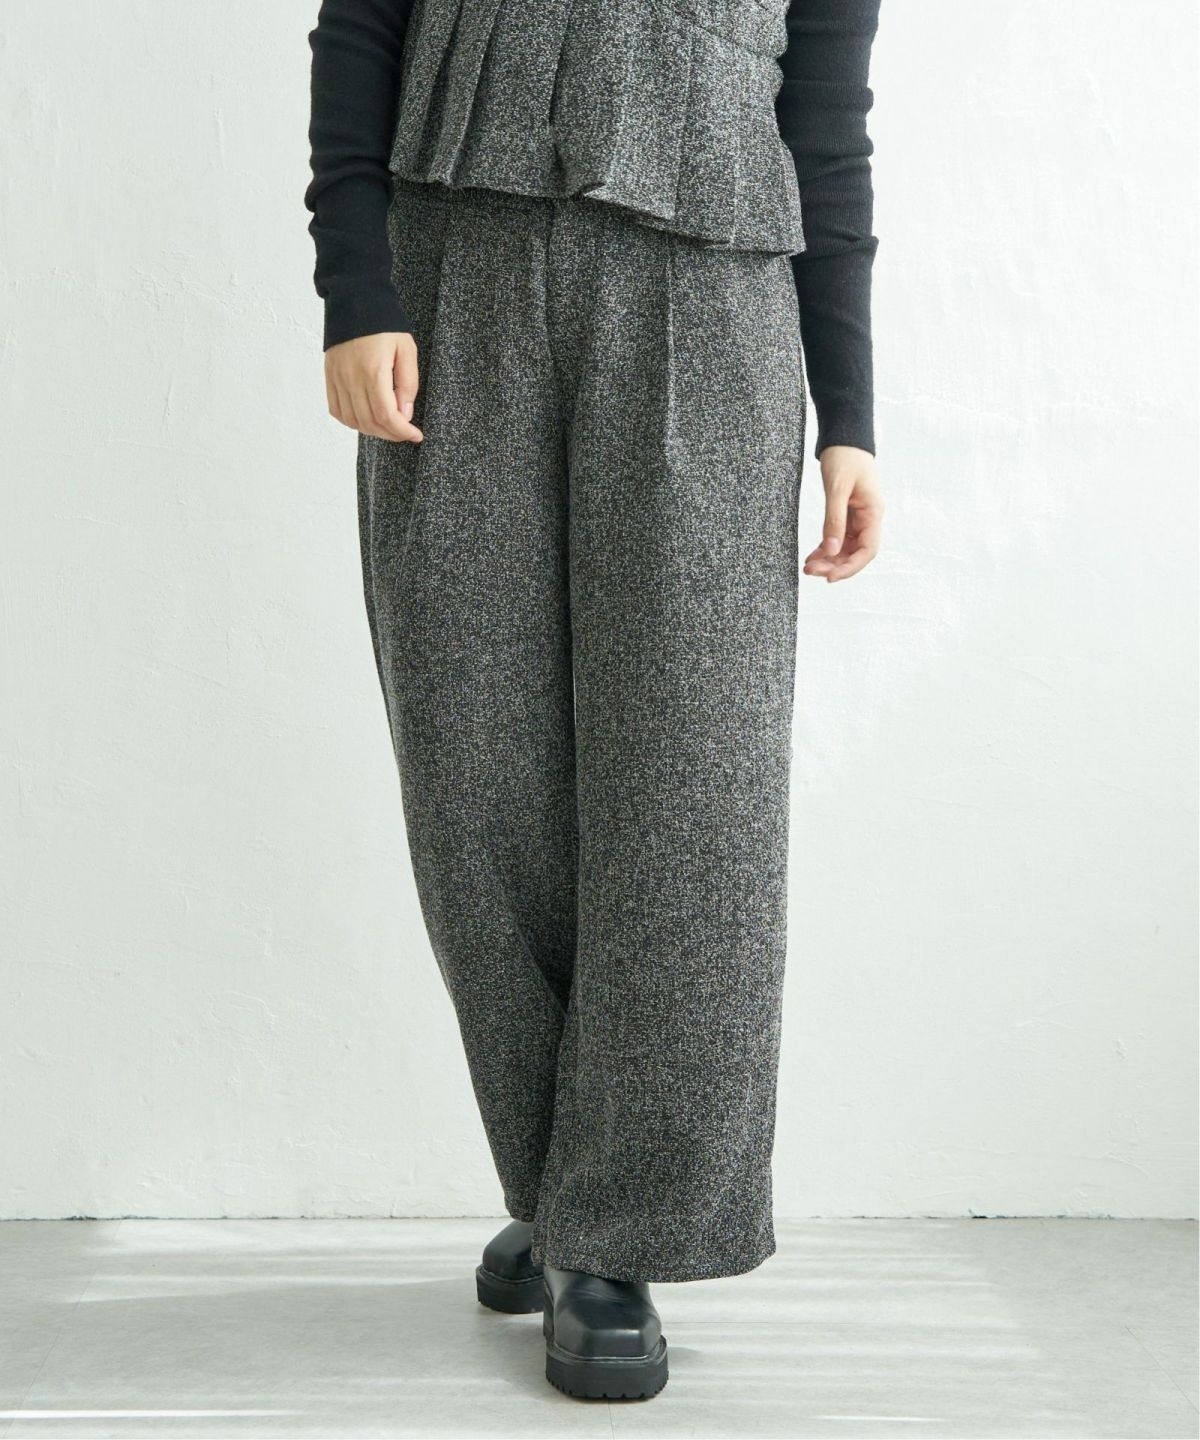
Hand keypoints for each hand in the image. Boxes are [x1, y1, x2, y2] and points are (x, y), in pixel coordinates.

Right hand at [324, 332, 422, 442]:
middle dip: (391, 434)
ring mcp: (337, 379)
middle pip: (370, 423)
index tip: (416, 435)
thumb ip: (407, 383)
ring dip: (373, 430)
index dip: (402, 432)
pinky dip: (353, 422)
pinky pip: (337, 411)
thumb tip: (405, 414)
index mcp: (373, 371)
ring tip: (389, 426)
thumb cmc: (384, 324)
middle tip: (405, 432)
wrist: (355, 300)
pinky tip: (367, 418)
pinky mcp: (330, 377)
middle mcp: (351, 378)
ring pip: (353, 421)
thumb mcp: (406, 349)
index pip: (386, 415)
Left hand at [803, 445, 882, 582]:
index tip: (829, 577)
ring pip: (846, 548)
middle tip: (809, 571)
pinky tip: (812, 556)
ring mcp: (859, 518)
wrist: (844, 437)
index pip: (868, 550)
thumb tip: (831, 551)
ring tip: (808, 567)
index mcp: (873, 512)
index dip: (850, 568)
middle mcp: (869, 518)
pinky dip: (826, 549)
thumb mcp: (836, 488)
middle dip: (834, 566)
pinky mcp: (848, 515)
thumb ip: (834, 520)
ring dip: (829, 560)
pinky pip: (839, 538)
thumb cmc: (844, 457)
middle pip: (856, 553)